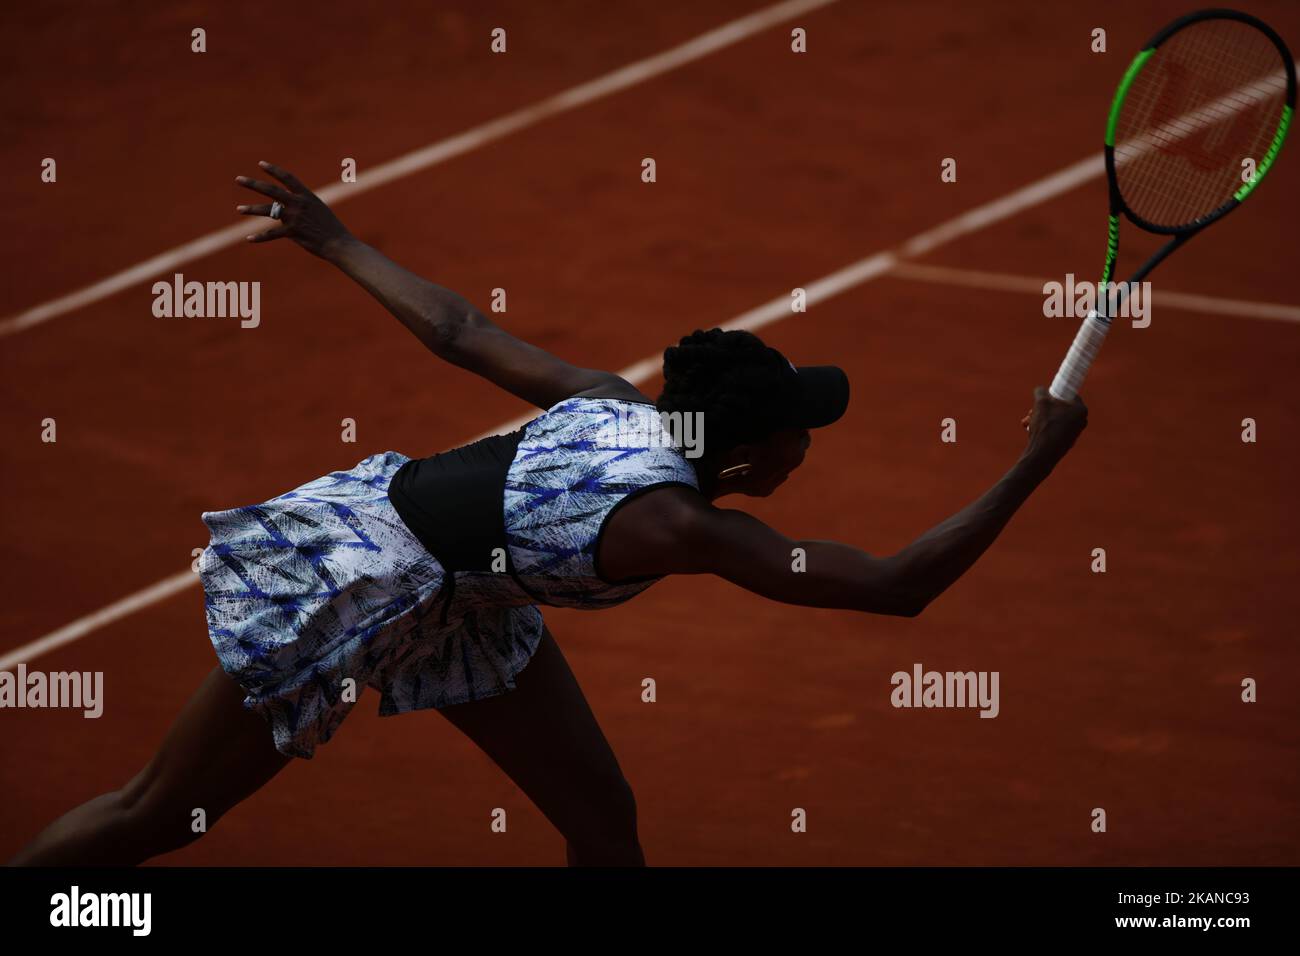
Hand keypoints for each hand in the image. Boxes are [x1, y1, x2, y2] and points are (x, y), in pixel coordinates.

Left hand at [236, 161, 352, 258]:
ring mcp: (295, 217)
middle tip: (238, 179)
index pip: (287, 178)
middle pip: (272, 190)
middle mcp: (299, 204)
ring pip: (268, 211)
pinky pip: (272, 234)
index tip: (260, 164)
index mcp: (306, 196)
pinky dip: (260, 237)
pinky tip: (249, 239)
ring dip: (252, 209)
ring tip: (239, 209)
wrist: (339, 243)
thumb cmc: (329, 227)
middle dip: (254, 184)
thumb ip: (300, 204)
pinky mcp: (293, 232)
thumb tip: (282, 205)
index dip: (273, 170)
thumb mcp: (318, 209)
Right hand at [1021, 386, 1086, 464]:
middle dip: (1043, 408)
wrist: (1043, 454)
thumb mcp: (1040, 403)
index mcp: (1081, 409)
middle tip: (1032, 411)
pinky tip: (1031, 431)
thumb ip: (1041, 391)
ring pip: (1055, 419)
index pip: (1067, 394)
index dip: (1053, 395)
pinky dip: (1044, 429)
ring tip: (1027, 422)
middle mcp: (1081, 421)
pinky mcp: (1067, 441)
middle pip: (1059, 407)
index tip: (1043, 399)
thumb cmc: (1045, 427)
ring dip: (1040, 418)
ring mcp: (1075, 432)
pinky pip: (1054, 430)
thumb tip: (1041, 390)